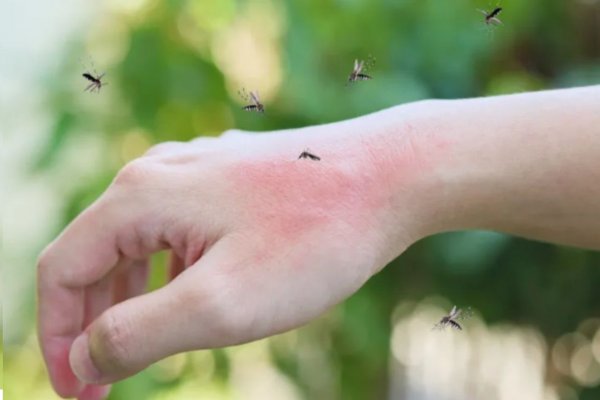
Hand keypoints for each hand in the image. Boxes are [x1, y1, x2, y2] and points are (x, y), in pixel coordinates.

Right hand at [38, 110, 431, 398]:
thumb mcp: (221, 304)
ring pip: (137, 244)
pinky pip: (177, 231)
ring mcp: (198, 171)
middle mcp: (159, 173)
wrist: (390, 177)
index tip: (78, 392)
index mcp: (140, 196)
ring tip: (140, 350)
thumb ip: (138, 333)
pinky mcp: (229, 179)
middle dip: (92, 324)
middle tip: (104, 385)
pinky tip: (186, 297)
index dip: (57, 337)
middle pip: (95, 256)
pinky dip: (166, 274)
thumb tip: (88, 356)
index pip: (62, 271)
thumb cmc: (314, 239)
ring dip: (129, 301)